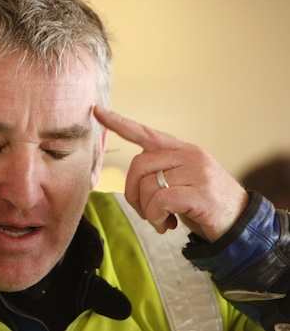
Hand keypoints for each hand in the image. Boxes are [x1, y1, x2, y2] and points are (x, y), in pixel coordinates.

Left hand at [93, 105, 247, 242]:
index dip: (119, 123)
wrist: (241, 227)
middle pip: (139, 164)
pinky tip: (167, 225)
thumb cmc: (204, 205)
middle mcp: (190, 156)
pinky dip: (156, 217)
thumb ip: (162, 173)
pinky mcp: (200, 194)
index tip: (97, 111)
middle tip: (144, 211)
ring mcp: (197, 174)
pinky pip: (160, 202)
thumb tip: (133, 179)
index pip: (146, 133)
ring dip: (147, 211)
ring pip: (148, 186)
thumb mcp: (183, 182)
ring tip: (161, 221)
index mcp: (183, 150)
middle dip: (132, 192)